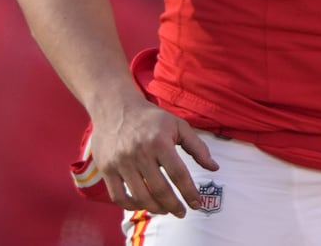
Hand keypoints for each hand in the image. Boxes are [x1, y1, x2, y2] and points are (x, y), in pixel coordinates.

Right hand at [85, 93, 218, 216]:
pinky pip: (118, 196)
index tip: (197, 204)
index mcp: (160, 141)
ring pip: (140, 196)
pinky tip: (143, 205)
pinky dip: (131, 206)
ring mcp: (121, 162)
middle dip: (174, 205)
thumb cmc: (152, 119)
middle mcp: (140, 153)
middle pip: (160, 188)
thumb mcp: (178, 126)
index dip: (189, 192)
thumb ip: (198, 147)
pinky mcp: (106, 169)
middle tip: (182, 212)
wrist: (116, 108)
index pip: (178, 173)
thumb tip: (214, 168)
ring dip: (156, 208)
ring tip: (166, 210)